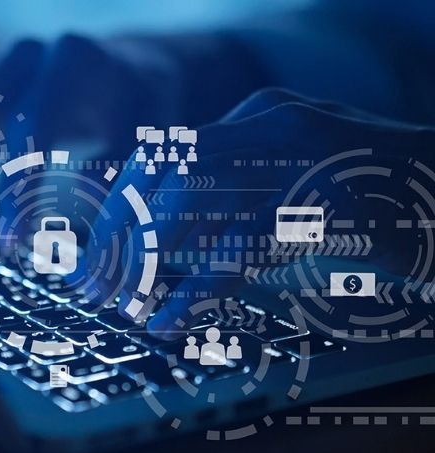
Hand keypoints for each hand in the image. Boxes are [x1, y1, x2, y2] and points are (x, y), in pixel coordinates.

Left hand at [78, 89, 434, 337]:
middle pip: (163, 180)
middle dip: (118, 237)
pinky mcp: (323, 209)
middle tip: (90, 286)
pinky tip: (168, 322)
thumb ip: (234, 201)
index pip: (161, 157)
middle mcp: (270, 129)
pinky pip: (238, 253)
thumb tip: (155, 253)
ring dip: (144, 264)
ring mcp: (297, 163)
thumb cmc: (375, 204)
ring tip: (121, 305)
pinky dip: (194, 292)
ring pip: (190, 210)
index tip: (90, 253)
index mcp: (257, 118)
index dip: (118, 208)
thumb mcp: (295, 186)